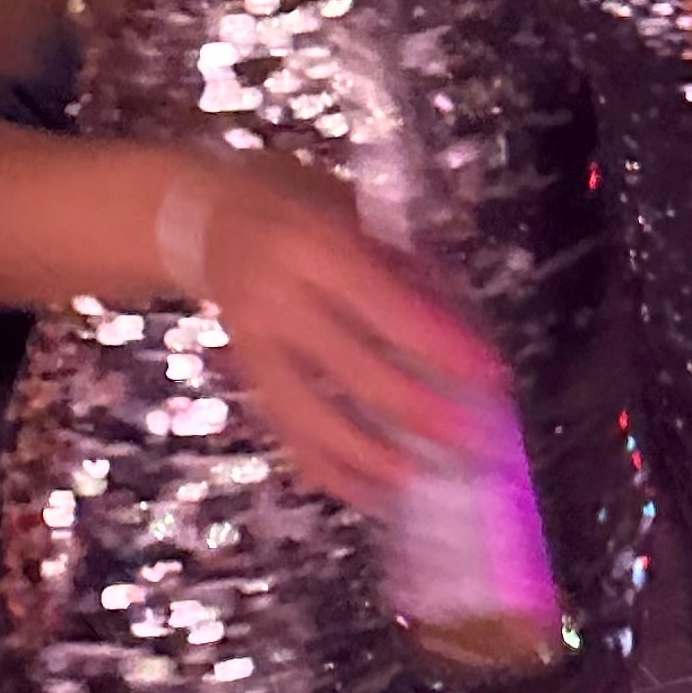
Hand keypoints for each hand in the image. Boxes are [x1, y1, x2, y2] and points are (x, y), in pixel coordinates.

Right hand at [191, 158, 506, 512]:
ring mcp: (256, 343)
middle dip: (416, 412)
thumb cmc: (293, 201)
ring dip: (368, 454)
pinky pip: (284, 431)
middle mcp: (280, 299)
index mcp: (315, 247)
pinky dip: (324, 466)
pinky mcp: (246, 375)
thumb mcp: (352, 206)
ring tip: (417, 480)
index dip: (440, 345)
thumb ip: (404, 260)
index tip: (488, 374)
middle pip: (352, 370)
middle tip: (468, 440)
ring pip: (311, 415)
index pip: (387, 307)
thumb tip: (462, 321)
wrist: (203, 216)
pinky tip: (365, 491)